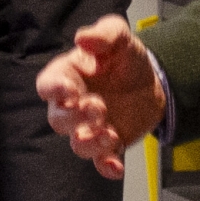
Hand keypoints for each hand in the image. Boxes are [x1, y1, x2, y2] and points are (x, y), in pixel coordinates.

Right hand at [38, 14, 164, 179]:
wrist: (152, 82)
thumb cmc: (125, 58)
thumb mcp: (119, 37)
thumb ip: (104, 33)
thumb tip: (83, 38)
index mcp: (67, 76)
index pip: (47, 85)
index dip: (54, 89)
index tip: (70, 90)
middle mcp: (71, 105)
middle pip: (58, 118)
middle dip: (75, 117)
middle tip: (98, 107)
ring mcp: (88, 127)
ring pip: (77, 143)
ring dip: (90, 143)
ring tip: (110, 134)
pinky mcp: (106, 145)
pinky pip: (100, 161)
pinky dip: (105, 167)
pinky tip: (116, 167)